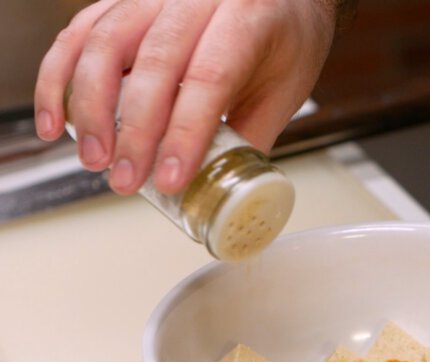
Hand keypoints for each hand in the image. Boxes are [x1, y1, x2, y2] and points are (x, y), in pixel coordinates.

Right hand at [34, 0, 338, 194]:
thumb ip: (253, 136)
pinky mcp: (125, 2)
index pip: (210, 76)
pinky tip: (58, 120)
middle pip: (156, 62)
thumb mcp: (287, 88)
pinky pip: (82, 33)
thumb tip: (221, 190)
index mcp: (249, 17)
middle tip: (126, 180)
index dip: (186, 132)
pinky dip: (61, 77)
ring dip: (92, 108)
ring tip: (95, 159)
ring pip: (108, 42)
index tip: (170, 178)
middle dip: (135, 131)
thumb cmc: (286, 37)